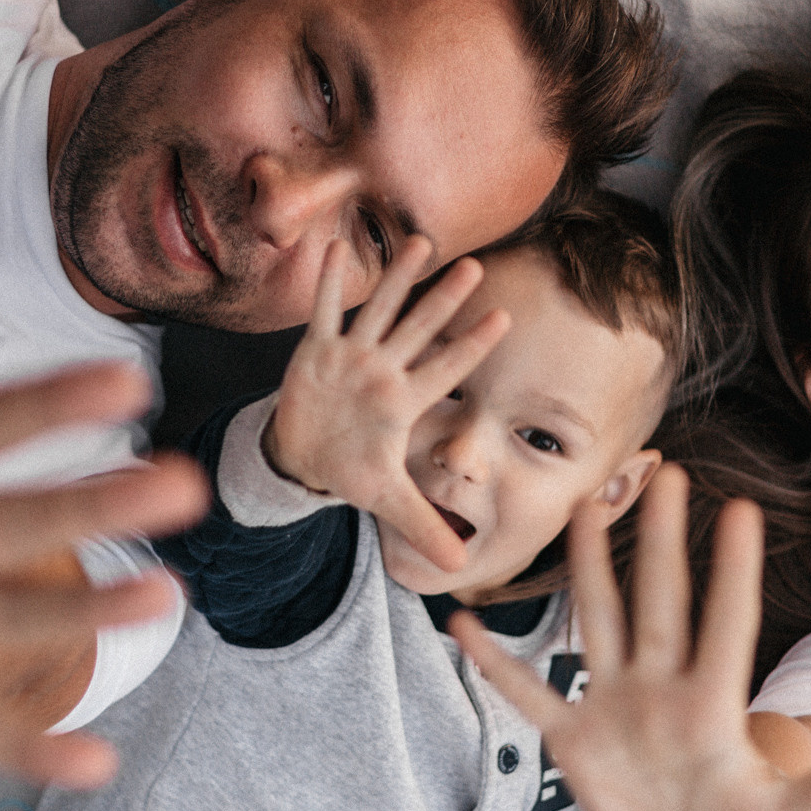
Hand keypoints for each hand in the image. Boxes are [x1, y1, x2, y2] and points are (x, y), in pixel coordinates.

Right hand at [262, 237, 509, 571]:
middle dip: (445, 300)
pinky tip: (334, 249)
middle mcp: (383, 372)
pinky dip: (327, 286)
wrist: (305, 458)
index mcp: (404, 402)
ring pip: (379, 312)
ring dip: (398, 279)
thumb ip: (424, 526)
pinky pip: (324, 315)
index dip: (472, 347)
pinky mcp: (316, 353)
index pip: (445, 370)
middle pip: (419, 330)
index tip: (505, 320)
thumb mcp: (388, 500)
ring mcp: (352, 358)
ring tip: (421, 243)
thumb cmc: (352, 470)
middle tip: (477, 267)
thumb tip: (459, 567)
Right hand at [453, 469, 810, 810]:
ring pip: (599, 621)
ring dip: (589, 567)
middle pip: (660, 600)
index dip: (732, 571)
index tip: (740, 509)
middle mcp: (662, 687)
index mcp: (715, 704)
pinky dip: (494, 666)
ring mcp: (614, 706)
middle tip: (667, 471)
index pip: (728, 623)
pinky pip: (527, 695)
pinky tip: (460, 625)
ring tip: (582, 507)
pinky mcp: (575, 740)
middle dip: (662, 539)